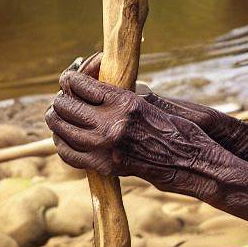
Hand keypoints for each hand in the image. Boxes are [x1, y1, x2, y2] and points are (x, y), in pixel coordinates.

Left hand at [45, 60, 216, 196]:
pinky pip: (68, 153)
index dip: (69, 80)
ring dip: (57, 121)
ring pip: (61, 129)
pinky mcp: (105, 166)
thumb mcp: (147, 103)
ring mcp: (105, 147)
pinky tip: (65, 138)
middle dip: (60, 100)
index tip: (68, 80)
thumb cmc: (174, 128)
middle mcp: (111, 124)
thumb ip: (118, 95)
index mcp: (124, 102)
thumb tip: (92, 86)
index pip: (79, 84)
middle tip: (62, 99)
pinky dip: (62, 144)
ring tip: (59, 116)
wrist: (189, 162)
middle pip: (65, 106)